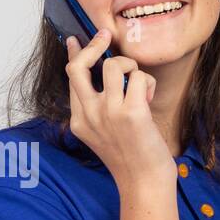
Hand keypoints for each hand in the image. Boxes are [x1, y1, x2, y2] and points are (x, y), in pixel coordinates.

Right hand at [65, 30, 175, 190]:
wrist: (143, 182)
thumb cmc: (129, 156)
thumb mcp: (102, 132)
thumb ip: (97, 105)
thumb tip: (100, 71)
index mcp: (78, 121)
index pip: (71, 78)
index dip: (75, 54)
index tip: (77, 39)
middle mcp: (88, 115)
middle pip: (79, 67)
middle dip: (94, 46)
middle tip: (105, 37)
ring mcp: (108, 113)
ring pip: (113, 66)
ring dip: (130, 67)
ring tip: (138, 84)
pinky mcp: (131, 113)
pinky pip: (138, 77)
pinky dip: (147, 83)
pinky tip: (148, 99)